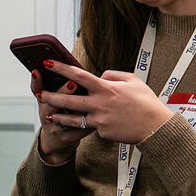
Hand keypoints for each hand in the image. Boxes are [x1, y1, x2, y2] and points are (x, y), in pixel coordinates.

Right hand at [33, 69, 90, 164]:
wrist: (59, 140)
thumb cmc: (62, 113)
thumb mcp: (57, 100)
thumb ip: (64, 86)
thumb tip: (74, 70)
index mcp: (45, 100)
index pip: (37, 88)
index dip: (36, 80)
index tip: (38, 70)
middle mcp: (46, 112)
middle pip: (50, 101)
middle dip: (62, 92)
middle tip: (72, 83)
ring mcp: (54, 126)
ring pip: (62, 117)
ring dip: (74, 110)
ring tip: (85, 104)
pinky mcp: (65, 137)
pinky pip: (78, 130)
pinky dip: (87, 124)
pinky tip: (97, 120)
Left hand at [36, 60, 173, 144]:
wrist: (155, 127)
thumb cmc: (146, 102)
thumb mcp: (133, 81)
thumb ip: (113, 75)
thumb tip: (99, 76)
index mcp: (107, 88)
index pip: (79, 75)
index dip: (62, 68)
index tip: (49, 62)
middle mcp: (100, 104)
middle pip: (69, 99)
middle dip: (51, 96)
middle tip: (40, 94)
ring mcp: (100, 119)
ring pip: (73, 117)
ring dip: (59, 115)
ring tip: (49, 113)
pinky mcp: (102, 132)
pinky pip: (93, 127)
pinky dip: (92, 124)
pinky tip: (94, 124)